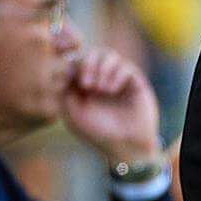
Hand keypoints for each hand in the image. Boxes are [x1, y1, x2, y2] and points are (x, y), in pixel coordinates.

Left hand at [59, 48, 162, 166]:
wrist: (126, 146)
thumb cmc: (98, 133)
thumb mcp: (73, 114)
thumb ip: (65, 91)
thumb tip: (66, 67)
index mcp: (84, 84)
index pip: (76, 62)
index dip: (72, 66)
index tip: (74, 84)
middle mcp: (101, 78)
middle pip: (91, 54)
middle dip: (87, 65)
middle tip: (86, 84)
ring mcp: (118, 79)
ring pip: (108, 55)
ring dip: (101, 69)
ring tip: (100, 89)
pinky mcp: (134, 82)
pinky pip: (124, 66)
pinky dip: (115, 75)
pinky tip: (111, 90)